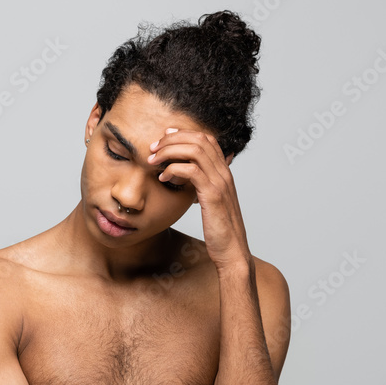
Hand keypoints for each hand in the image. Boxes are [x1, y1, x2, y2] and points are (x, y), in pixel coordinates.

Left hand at [148, 127, 251, 270]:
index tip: (165, 136)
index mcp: (224, 173)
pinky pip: (191, 170)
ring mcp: (220, 183)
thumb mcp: (210, 203)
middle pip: (199, 139)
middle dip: (172, 139)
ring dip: (170, 151)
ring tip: (153, 161)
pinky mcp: (213, 195)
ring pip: (195, 150)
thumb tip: (184, 177)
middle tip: (153, 148)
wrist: (232, 251)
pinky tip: (163, 178)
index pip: (207, 139)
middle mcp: (224, 173)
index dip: (184, 133)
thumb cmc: (219, 230)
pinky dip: (173, 169)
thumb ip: (201, 186)